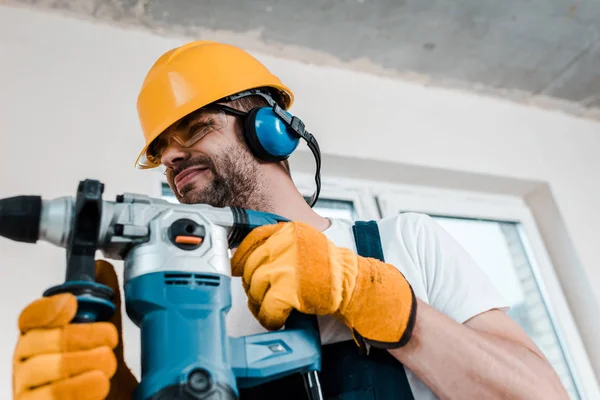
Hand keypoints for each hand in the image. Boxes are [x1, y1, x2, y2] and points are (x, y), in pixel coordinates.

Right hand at [13, 260, 137, 399]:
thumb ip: (104, 300)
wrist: (111, 399)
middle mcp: (27, 361)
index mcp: (40, 336)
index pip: (29, 317)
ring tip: (107, 362)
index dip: (46, 309)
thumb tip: (101, 268)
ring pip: (38, 369)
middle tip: (109, 337)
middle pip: (35, 342)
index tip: (70, 303)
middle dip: (77, 336)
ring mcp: (27, 387)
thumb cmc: (100, 367)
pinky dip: (76, 389)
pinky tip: (98, 383)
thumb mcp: (106, 331)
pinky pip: (45, 398)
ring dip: (80, 361)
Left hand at [231, 221, 416, 348]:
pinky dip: (269, 318)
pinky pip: (267, 308)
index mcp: (288, 231)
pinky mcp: (288, 290)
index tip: (236, 268)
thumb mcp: (306, 243)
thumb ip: (281, 245)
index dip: (240, 256)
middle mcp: (285, 245)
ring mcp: (285, 267)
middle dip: (252, 285)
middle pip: (252, 267)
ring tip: (269, 309)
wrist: (354, 284)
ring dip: (259, 303)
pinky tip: (276, 320)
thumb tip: (251, 257)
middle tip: (260, 295)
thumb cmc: (332, 268)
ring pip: (256, 288)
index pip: (253, 239)